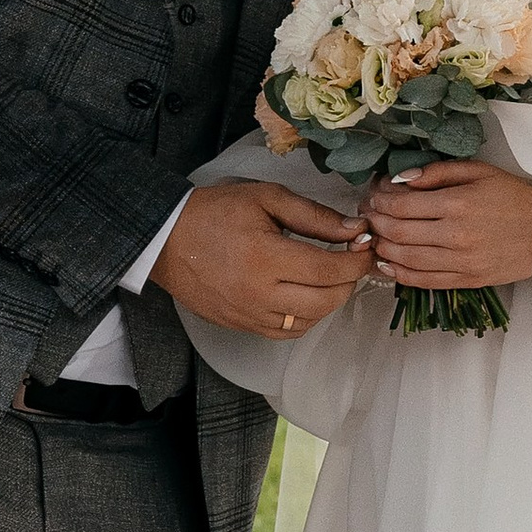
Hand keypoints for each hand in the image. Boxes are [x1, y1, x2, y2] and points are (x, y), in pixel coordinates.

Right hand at [152, 182, 370, 337]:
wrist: (165, 240)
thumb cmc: (213, 213)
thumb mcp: (265, 199)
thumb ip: (313, 215)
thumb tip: (354, 230)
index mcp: (266, 258)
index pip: (330, 269)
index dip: (357, 260)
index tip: (365, 246)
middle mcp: (260, 294)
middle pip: (327, 300)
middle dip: (349, 280)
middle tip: (351, 260)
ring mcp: (250, 315)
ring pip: (311, 320)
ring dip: (329, 300)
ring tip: (328, 276)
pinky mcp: (242, 326)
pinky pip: (287, 332)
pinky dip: (306, 317)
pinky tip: (305, 296)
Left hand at [366, 158, 531, 291]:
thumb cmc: (511, 196)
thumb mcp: (477, 171)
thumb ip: (437, 172)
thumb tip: (400, 179)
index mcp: (457, 203)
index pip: (402, 205)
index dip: (380, 200)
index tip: (373, 195)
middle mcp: (455, 235)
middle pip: (397, 232)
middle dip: (375, 222)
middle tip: (367, 214)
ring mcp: (460, 261)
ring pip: (405, 258)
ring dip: (381, 248)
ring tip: (374, 236)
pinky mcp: (466, 280)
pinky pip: (423, 281)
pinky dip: (399, 274)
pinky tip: (386, 264)